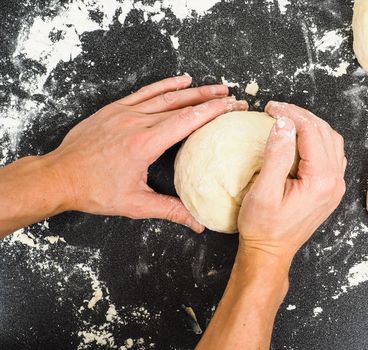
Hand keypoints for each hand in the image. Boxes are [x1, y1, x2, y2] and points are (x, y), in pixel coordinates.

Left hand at [44, 75, 247, 231]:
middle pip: (182, 105)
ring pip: (165, 95)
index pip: (188, 121)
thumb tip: (197, 224)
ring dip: (193, 90)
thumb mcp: (135, 204)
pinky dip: (165, 85)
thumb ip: (170, 211)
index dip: (214, 112)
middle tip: (232, 96)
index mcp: (144, 144)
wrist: (59, 176)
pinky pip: (145, 92)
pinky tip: (181, 80)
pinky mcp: (114, 109)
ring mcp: (124, 112)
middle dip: (210, 100)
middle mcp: (136, 122)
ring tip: (214, 87)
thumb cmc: (94, 191)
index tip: (232, 106)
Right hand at [238, 101, 345, 264]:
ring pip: (331, 142)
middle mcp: (335, 182)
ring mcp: (335, 186)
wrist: (270, 252)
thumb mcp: (263, 191)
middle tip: (276, 109)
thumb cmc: (263, 226)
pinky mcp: (330, 190)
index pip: (311, 132)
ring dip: (311, 126)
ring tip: (287, 118)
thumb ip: (276, 155)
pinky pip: (331, 155)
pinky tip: (300, 138)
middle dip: (301, 116)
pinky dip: (317, 140)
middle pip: (325, 133)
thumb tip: (283, 123)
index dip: (291, 114)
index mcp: (321, 180)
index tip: (270, 108)